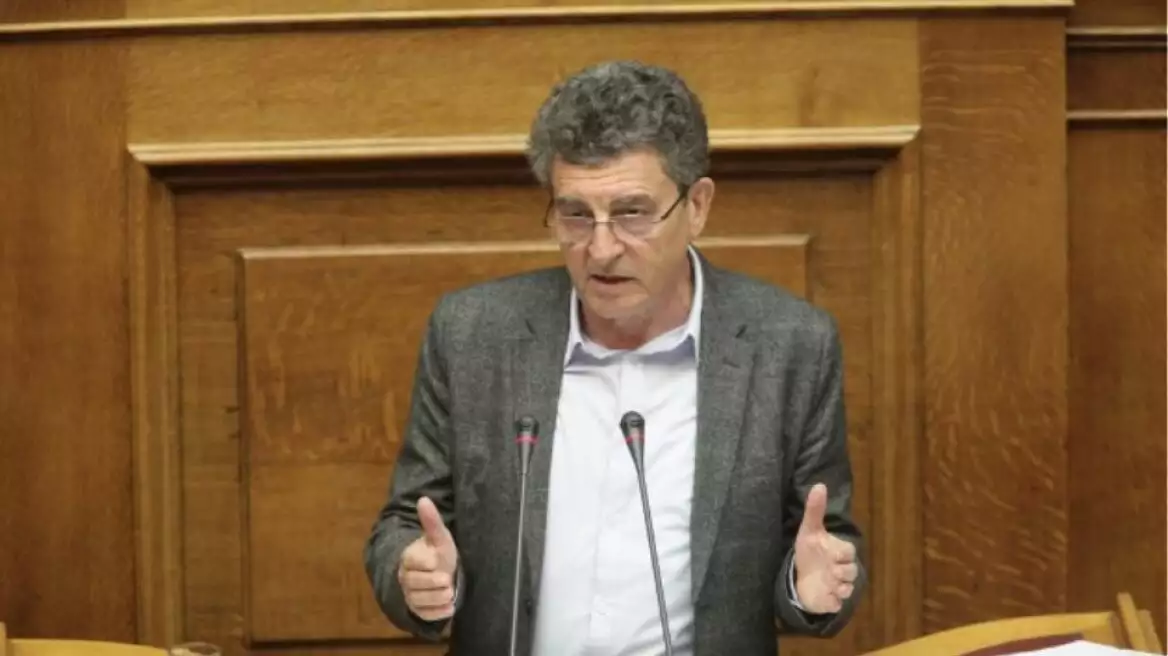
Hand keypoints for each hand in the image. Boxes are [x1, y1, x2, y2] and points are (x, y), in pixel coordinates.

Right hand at [397, 496, 459, 621]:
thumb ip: (432, 521)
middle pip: (416, 583)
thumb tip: (423, 499)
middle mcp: (405, 577)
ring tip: (449, 590)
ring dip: (440, 596)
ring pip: (422, 600)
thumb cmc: (440, 554)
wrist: (441, 574)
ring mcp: (410, 595)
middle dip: (436, 581)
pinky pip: (426, 615)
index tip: (437, 559)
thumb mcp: (440, 538)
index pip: (414, 561)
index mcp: (408, 558)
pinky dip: (440, 611)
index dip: (428, 561)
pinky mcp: (418, 611)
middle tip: (446, 577)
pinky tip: (449, 605)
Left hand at [793, 483, 856, 613]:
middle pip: (852, 572)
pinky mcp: (832, 602)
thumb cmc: (809, 551)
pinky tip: (822, 595)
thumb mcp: (809, 530)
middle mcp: (842, 570)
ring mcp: (839, 587)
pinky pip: (837, 604)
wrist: (801, 575)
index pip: (849, 552)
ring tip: (824, 582)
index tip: (829, 552)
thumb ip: (815, 509)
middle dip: (841, 571)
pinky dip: (831, 602)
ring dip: (837, 587)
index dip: (841, 553)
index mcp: (840, 552)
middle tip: (829, 570)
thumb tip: (819, 485)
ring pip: (847, 589)